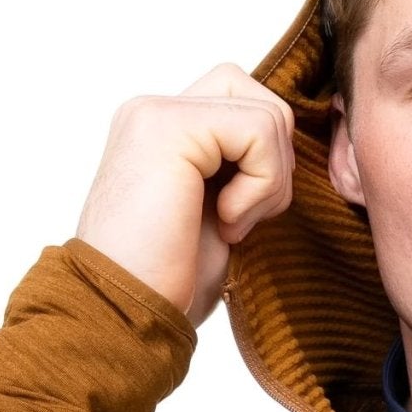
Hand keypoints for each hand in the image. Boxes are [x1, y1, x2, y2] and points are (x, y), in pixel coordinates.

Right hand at [75, 63, 297, 326]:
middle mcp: (154, 112)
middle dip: (275, 162)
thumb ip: (237, 167)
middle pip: (261, 97)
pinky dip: (260, 186)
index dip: (265, 159)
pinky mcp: (169, 126)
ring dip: (268, 181)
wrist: (124, 313)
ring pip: (268, 113)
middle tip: (242, 216)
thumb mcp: (217, 211)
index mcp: (163, 131)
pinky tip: (225, 220)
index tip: (238, 216)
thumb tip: (287, 148)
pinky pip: (259, 131)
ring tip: (229, 223)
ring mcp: (157, 114)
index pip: (244, 104)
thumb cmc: (167, 279)